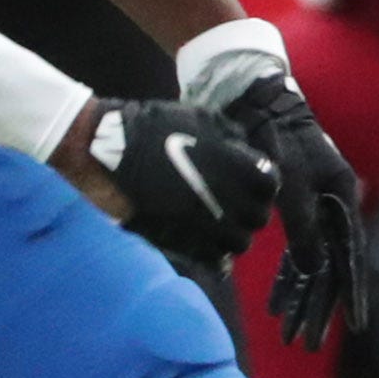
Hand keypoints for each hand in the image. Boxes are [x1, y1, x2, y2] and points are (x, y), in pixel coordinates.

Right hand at [52, 98, 279, 263]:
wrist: (108, 150)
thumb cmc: (155, 128)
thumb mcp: (202, 118)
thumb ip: (232, 138)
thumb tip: (247, 155)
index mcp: (235, 167)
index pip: (270, 185)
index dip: (263, 184)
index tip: (253, 182)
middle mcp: (226, 199)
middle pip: (258, 218)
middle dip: (251, 212)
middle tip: (238, 205)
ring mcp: (203, 224)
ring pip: (239, 243)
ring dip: (234, 234)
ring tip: (220, 224)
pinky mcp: (180, 243)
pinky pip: (212, 259)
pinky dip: (214, 253)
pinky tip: (206, 241)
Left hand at [223, 75, 370, 345]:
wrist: (256, 105)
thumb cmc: (278, 139)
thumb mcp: (291, 183)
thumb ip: (302, 227)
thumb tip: (310, 269)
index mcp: (344, 198)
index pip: (352, 256)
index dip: (354, 292)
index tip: (356, 324)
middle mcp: (334, 208)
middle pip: (330, 269)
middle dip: (318, 308)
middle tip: (307, 343)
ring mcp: (315, 210)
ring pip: (311, 266)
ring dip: (300, 299)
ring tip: (289, 335)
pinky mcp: (294, 210)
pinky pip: (292, 254)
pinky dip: (284, 279)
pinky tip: (275, 304)